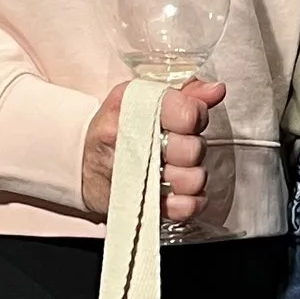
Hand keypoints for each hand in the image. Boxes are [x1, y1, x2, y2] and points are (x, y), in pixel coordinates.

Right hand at [80, 78, 224, 226]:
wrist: (82, 164)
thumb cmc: (118, 127)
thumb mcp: (143, 98)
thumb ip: (185, 93)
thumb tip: (216, 90)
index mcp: (132, 105)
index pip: (187, 113)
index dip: (196, 116)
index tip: (188, 120)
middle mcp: (130, 139)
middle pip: (192, 149)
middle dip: (193, 147)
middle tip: (179, 147)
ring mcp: (134, 175)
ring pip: (191, 179)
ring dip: (193, 176)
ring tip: (178, 169)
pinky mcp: (140, 205)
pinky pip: (182, 207)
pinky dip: (190, 202)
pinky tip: (182, 193)